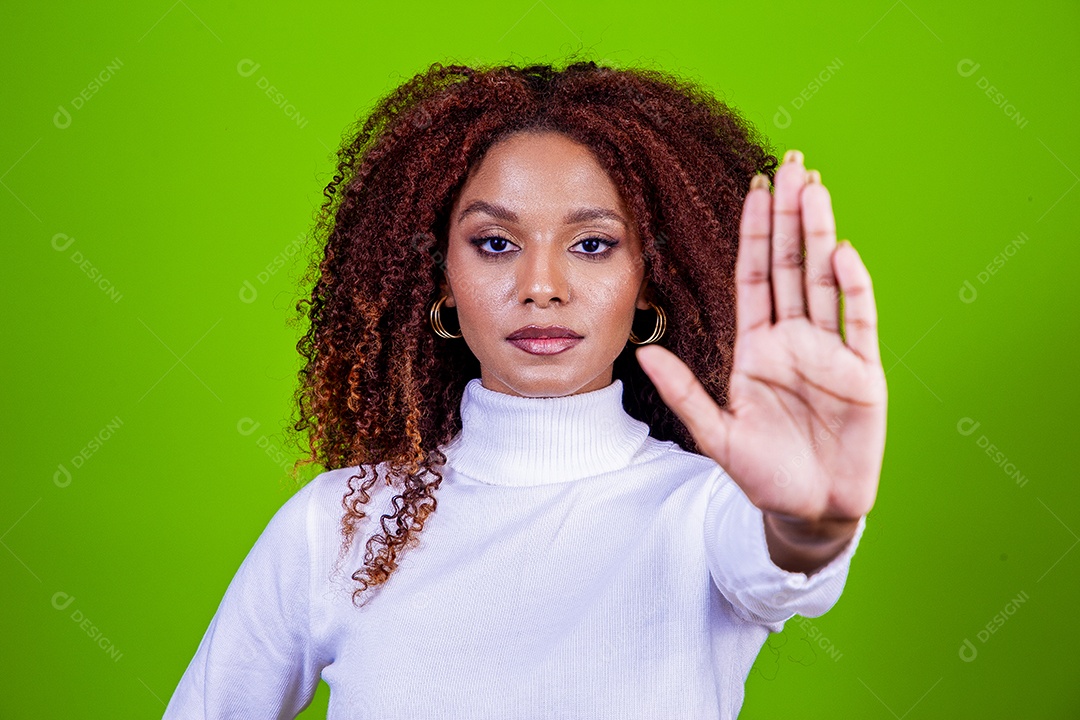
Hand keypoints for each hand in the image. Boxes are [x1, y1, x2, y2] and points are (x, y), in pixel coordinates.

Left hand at [636, 149, 886, 563]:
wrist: (808, 510)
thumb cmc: (763, 474)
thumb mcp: (715, 434)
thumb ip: (683, 393)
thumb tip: (643, 353)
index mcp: (757, 347)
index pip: (754, 277)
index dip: (754, 234)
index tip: (753, 189)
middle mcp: (794, 340)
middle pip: (792, 265)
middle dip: (791, 215)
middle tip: (792, 163)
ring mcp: (830, 352)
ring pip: (825, 280)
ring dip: (821, 233)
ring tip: (816, 187)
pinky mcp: (863, 374)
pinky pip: (859, 322)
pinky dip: (854, 287)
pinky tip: (842, 252)